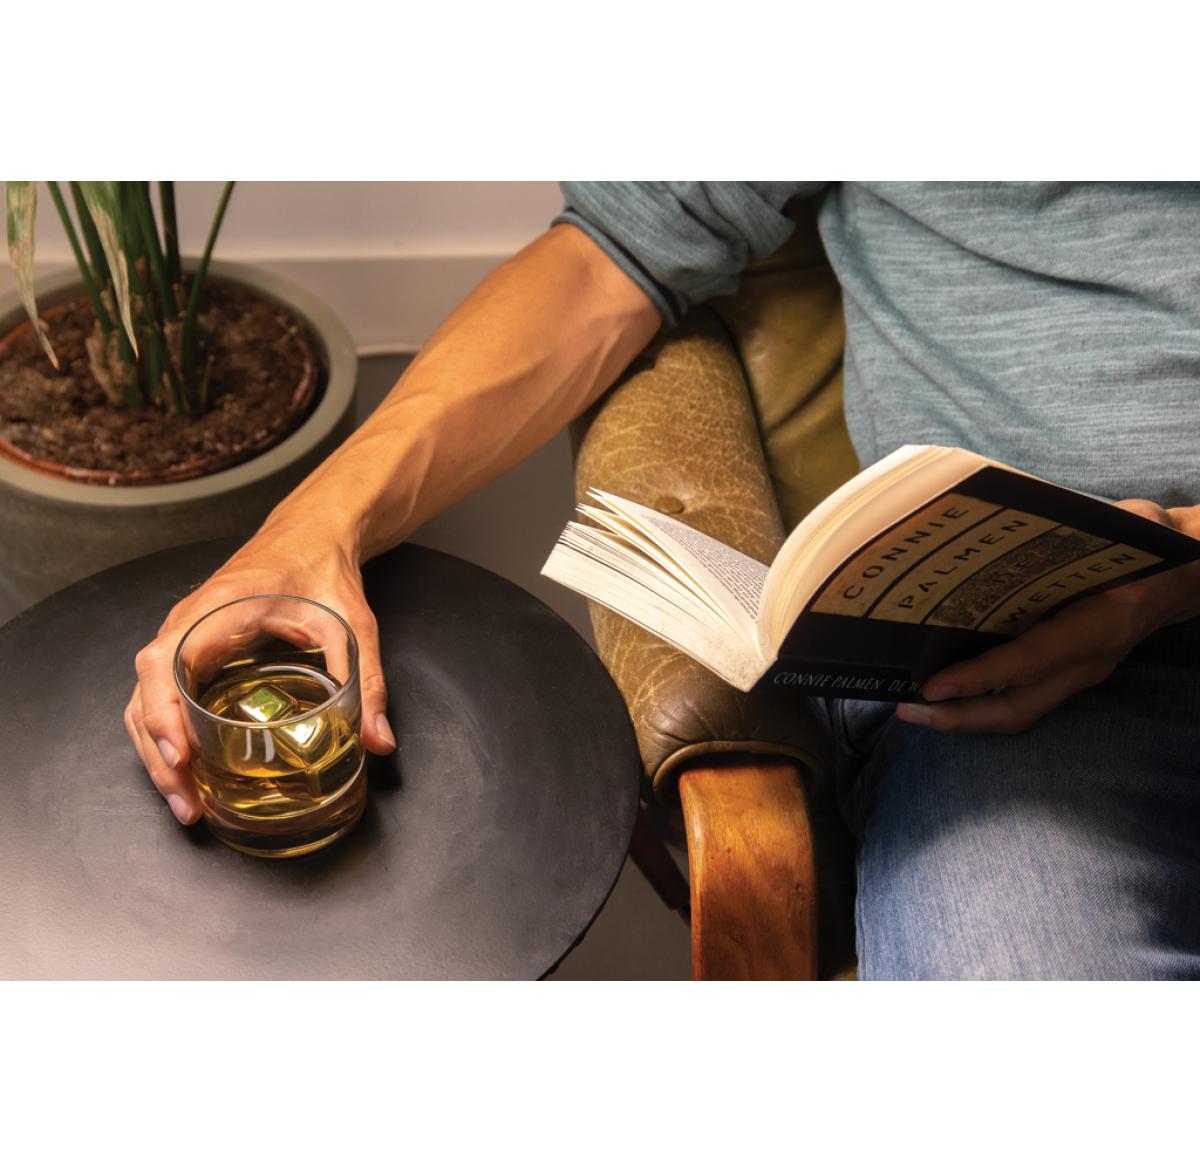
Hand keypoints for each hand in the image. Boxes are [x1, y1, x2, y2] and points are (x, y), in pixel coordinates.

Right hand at [124, 521, 396, 824]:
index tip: (182, 756)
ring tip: (188, 804)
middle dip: (159, 755)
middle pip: (146, 695)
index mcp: (217, 609)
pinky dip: (169, 737)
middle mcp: (188, 623)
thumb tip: (379, 741)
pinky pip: (165, 698)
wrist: (311, 536)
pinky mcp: (193, 651)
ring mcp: (185, 637)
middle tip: (189, 806)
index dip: (164, 713)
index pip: (164, 662)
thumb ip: (367, 682)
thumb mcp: (352, 626)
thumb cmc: (322, 570)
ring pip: (147, 702)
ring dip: (159, 754)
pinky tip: (191, 773)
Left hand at [895, 499, 1199, 733]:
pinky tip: (946, 697)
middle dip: (961, 717)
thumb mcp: (1107, 530)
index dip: (981, 676)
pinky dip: (982, 704)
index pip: (1031, 659)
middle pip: (1019, 708)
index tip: (933, 686)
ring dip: (966, 718)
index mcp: (1099, 622)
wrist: (1186, 573)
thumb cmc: (1141, 543)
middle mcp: (1089, 659)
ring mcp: (1082, 673)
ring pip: (1020, 713)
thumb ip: (1058, 537)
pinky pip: (1024, 700)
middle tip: (907, 710)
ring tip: (916, 711)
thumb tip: (993, 526)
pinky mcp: (1072, 676)